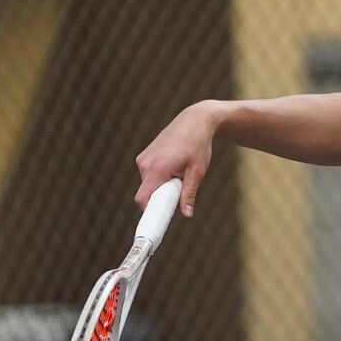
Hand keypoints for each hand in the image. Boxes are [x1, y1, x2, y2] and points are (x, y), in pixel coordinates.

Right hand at [135, 101, 218, 217]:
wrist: (194, 120)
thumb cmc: (198, 145)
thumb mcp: (197, 172)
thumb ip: (189, 194)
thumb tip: (186, 215)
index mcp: (157, 169)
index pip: (142, 199)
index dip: (149, 212)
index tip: (158, 219)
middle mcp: (145, 163)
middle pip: (147, 193)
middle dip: (162, 197)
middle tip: (181, 188)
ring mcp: (143, 158)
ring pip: (148, 184)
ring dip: (162, 185)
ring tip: (180, 172)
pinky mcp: (144, 155)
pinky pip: (149, 175)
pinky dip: (159, 177)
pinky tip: (174, 166)